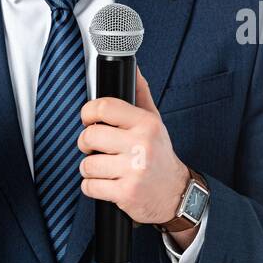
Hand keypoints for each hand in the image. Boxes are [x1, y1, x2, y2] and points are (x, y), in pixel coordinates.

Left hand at [76, 67, 190, 225]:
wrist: (176, 193)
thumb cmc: (160, 156)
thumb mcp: (155, 122)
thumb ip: (140, 95)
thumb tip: (134, 69)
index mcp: (146, 124)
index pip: (104, 107)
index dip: (88, 112)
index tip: (88, 119)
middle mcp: (141, 145)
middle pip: (90, 136)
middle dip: (86, 143)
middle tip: (94, 147)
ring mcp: (134, 170)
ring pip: (87, 164)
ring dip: (89, 169)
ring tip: (104, 168)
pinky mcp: (126, 193)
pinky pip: (89, 187)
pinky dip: (93, 187)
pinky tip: (107, 184)